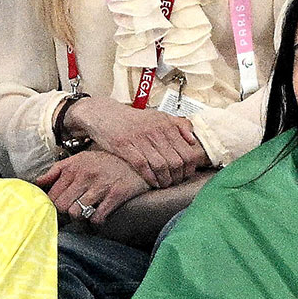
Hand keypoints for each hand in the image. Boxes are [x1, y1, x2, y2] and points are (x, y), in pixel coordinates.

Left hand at [36, 151, 150, 224]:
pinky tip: (101, 214)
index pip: (53, 195)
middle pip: (62, 206)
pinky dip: (97, 221)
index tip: (63, 205)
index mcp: (75, 165)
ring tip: (88, 211)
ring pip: (77, 213)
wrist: (141, 159)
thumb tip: (36, 183)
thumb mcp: (82, 158)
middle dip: (67, 211)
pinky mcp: (117, 194)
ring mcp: (102, 185)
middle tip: (76, 210)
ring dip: (81, 216)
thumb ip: (58, 170)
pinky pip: (97, 218)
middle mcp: (87, 174)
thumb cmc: (108, 161)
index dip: (55, 204)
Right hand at [67, 96, 206, 187]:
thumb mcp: (159, 116)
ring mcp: (140, 138)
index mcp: (166, 123)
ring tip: (165, 184)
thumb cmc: (134, 119)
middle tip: (177, 181)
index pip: (187, 150)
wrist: (105, 114)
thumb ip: (179, 125)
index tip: (188, 173)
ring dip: (165, 179)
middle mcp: (155, 130)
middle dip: (178, 175)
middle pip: (176, 160)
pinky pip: (142, 165)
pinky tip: (153, 182)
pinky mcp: (124, 146)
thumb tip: (193, 140)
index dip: (190, 165)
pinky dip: (149, 177)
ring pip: (160, 165)